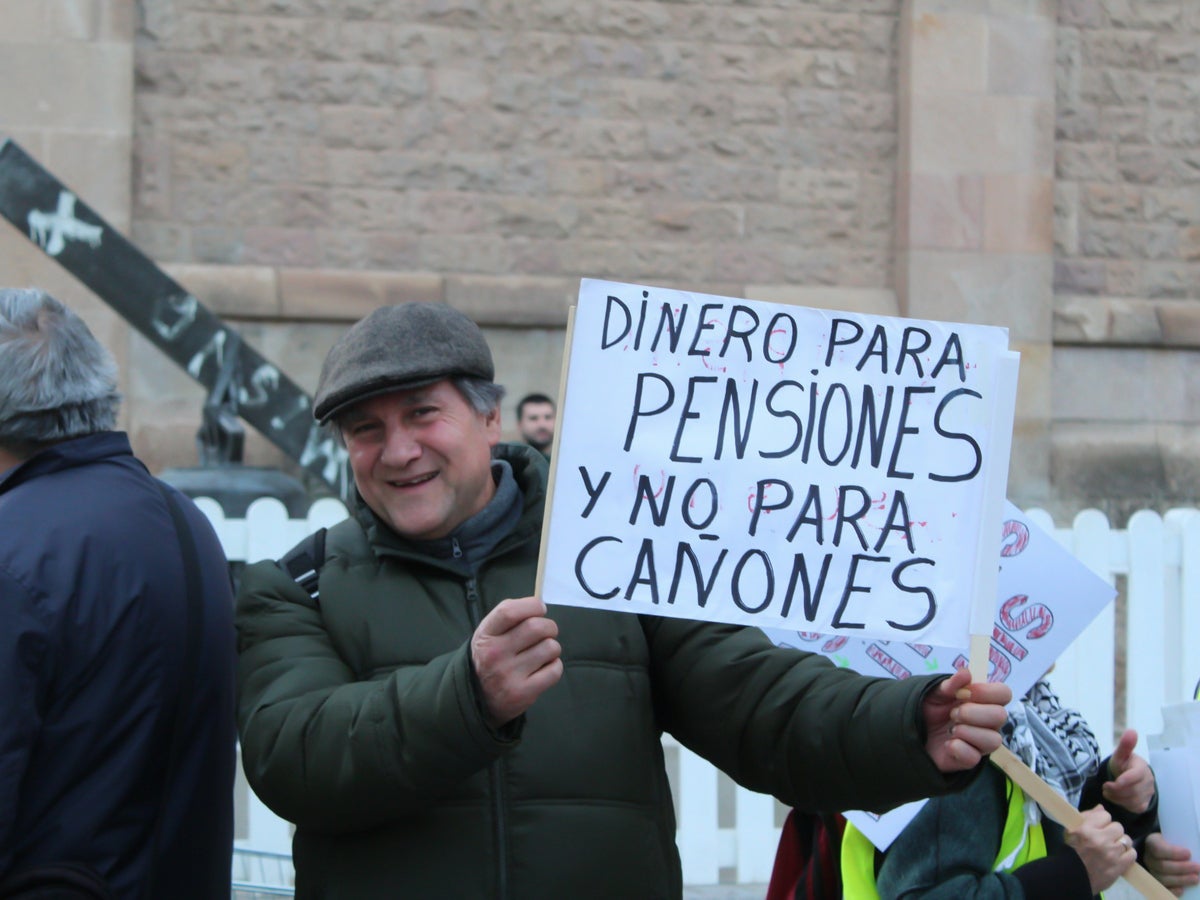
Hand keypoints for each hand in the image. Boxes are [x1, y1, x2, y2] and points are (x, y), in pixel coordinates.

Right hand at [470, 596, 562, 727]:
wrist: (477, 699)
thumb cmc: (490, 658)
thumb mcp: (488, 634)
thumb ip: (509, 618)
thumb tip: (539, 605)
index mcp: (486, 635)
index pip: (509, 611)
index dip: (532, 605)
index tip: (540, 608)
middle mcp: (495, 654)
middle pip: (536, 627)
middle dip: (549, 626)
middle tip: (547, 632)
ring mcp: (508, 675)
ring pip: (550, 647)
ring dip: (552, 648)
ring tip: (543, 653)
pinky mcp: (523, 693)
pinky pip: (555, 670)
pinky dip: (555, 665)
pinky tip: (544, 667)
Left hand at [922, 667, 1011, 771]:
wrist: (911, 731)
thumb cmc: (928, 710)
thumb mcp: (935, 692)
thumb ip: (950, 684)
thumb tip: (966, 673)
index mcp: (982, 701)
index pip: (1003, 694)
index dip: (989, 692)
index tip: (968, 692)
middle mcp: (986, 723)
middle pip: (1001, 716)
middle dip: (974, 713)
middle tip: (953, 713)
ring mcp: (979, 743)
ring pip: (994, 740)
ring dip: (968, 732)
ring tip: (951, 729)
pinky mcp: (969, 761)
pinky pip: (974, 757)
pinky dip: (959, 748)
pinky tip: (948, 743)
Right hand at [1065, 806, 1136, 893]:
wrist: (1073, 876)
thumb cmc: (1071, 851)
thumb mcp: (1072, 830)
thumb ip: (1087, 817)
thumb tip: (1101, 808)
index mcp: (1086, 829)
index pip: (1105, 815)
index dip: (1102, 821)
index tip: (1098, 827)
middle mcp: (1100, 839)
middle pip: (1118, 827)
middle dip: (1113, 832)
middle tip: (1107, 838)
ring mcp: (1112, 853)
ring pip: (1126, 840)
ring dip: (1121, 843)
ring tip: (1113, 848)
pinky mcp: (1120, 866)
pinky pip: (1132, 853)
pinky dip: (1127, 854)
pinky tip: (1120, 856)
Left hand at [1102, 728, 1155, 814]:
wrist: (1128, 775)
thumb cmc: (1124, 763)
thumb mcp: (1121, 754)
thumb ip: (1125, 745)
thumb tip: (1132, 731)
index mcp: (1142, 767)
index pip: (1137, 775)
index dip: (1126, 780)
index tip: (1114, 782)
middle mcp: (1148, 781)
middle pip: (1133, 790)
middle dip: (1116, 789)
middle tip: (1105, 786)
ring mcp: (1148, 793)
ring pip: (1132, 800)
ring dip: (1117, 797)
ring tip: (1107, 790)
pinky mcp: (1145, 803)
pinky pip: (1133, 807)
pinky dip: (1121, 804)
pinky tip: (1115, 797)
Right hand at [1145, 833, 1199, 895]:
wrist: (1168, 852)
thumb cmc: (1175, 843)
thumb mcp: (1176, 839)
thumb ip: (1183, 842)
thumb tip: (1195, 850)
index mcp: (1152, 843)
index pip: (1158, 848)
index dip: (1173, 853)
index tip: (1188, 853)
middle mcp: (1149, 858)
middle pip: (1161, 866)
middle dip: (1181, 868)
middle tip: (1197, 868)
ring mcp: (1152, 871)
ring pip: (1163, 879)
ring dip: (1181, 879)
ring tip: (1195, 878)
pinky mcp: (1157, 883)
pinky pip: (1163, 889)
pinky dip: (1173, 890)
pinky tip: (1183, 889)